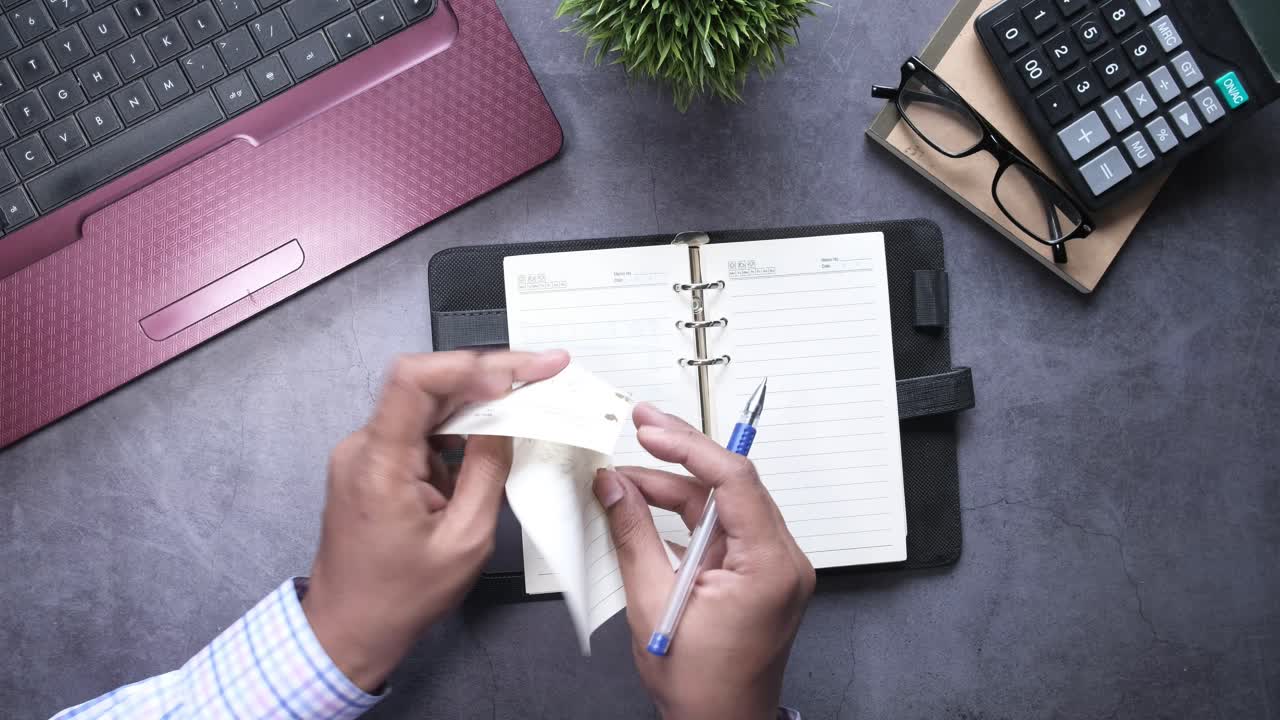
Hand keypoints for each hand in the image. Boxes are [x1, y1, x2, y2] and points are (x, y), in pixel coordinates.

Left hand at [302, 349, 568, 691]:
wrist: (348, 628)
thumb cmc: (399, 596)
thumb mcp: (464, 540)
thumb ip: (487, 472)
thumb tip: (507, 422)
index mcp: (378, 463)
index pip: (414, 380)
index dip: (469, 366)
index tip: (517, 375)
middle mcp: (364, 446)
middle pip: (428, 385)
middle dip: (490, 376)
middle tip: (544, 371)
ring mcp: (366, 452)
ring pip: (429, 404)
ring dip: (479, 402)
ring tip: (530, 402)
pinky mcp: (375, 462)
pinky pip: (422, 429)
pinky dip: (460, 428)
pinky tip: (495, 435)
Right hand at [593, 403, 814, 719]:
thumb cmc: (702, 685)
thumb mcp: (652, 602)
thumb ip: (632, 536)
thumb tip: (614, 488)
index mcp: (769, 567)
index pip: (734, 481)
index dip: (688, 446)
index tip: (650, 430)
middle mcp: (783, 560)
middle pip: (731, 484)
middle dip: (680, 455)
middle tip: (641, 426)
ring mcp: (775, 565)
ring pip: (724, 503)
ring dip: (676, 486)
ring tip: (625, 478)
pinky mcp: (761, 571)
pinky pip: (725, 526)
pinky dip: (687, 514)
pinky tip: (649, 504)